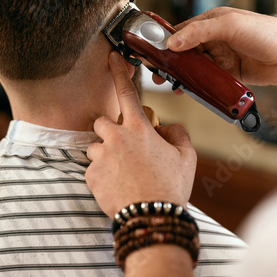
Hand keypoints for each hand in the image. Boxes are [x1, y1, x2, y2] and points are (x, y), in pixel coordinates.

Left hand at [86, 51, 196, 218]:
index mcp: (139, 129)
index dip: (118, 73)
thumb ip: (177, 133)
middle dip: (110, 131)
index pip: (127, 93)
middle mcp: (116, 138)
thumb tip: (165, 126)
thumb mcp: (186, 157)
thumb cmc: (171, 186)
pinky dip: (102, 176)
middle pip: (101, 122)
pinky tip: (118, 187)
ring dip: (106, 156)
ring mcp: (101, 157)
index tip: (111, 58)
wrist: (152, 218)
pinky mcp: (90, 176)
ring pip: (95, 148)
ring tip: (124, 174)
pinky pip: (92, 170)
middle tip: (124, 148)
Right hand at [162, 7, 276, 93]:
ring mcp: (219, 57)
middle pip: (184, 52)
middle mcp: (213, 39)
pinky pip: (206, 79)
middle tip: (159, 74)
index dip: (165, 42)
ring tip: (172, 85)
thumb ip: (200, 32)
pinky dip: (196, 85)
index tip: (152, 53)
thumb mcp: (230, 26)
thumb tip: (173, 42)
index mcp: (211, 22)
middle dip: (170, 63)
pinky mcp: (226, 73)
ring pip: (193, 67)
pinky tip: (189, 90)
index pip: (181, 31)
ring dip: (182, 76)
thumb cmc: (266, 33)